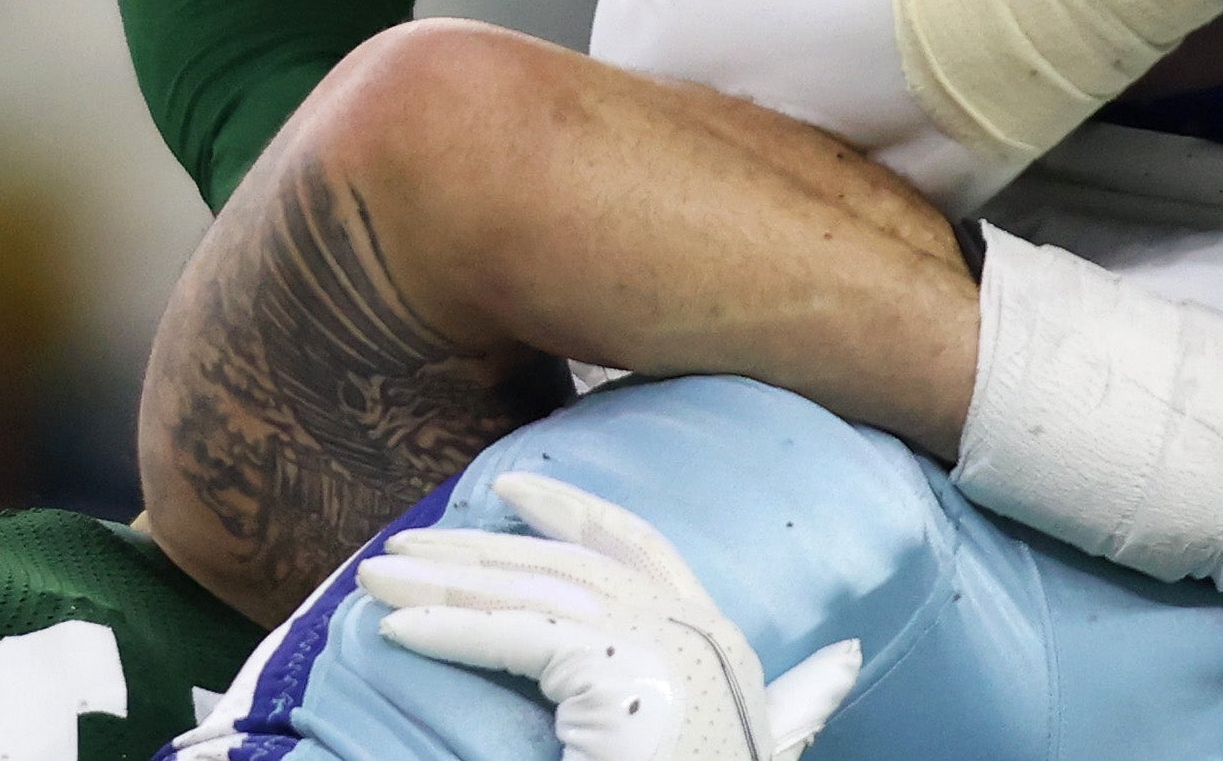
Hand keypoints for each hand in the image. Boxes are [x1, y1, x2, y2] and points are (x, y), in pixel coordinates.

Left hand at [362, 473, 861, 760]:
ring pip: (529, 592)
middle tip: (401, 543)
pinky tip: (398, 625)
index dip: (571, 511)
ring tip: (373, 578)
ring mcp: (659, 639)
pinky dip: (452, 628)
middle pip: (564, 563)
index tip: (508, 488)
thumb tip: (849, 656)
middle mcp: (692, 621)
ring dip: (440, 582)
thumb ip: (799, 700)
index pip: (637, 546)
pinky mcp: (617, 669)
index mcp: (716, 633)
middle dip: (476, 550)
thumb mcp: (767, 739)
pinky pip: (516, 637)